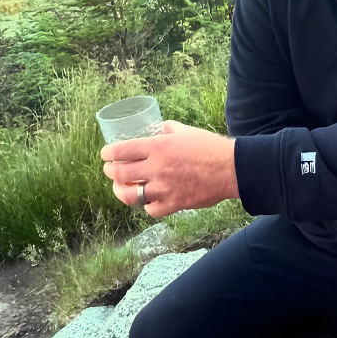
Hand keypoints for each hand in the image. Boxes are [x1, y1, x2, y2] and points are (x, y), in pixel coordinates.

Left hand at [101, 121, 237, 217]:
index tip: (105, 154)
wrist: (231, 168)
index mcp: (158, 146)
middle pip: (120, 174)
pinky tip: (147, 201)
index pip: (122, 150)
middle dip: (110, 172)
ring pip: (131, 195)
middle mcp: (157, 168)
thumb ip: (169, 129)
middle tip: (110, 170)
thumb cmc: (210, 147)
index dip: (108, 153)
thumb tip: (160, 128)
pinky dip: (146, 206)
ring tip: (121, 188)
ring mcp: (165, 188)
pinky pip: (151, 209)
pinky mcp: (174, 203)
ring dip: (121, 192)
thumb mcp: (186, 131)